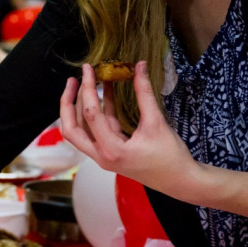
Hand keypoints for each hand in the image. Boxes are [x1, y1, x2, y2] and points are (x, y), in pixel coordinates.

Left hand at [60, 61, 205, 201]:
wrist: (180, 180)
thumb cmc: (170, 157)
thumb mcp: (156, 122)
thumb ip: (144, 93)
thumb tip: (139, 66)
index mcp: (111, 151)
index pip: (90, 115)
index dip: (87, 88)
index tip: (88, 69)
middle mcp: (101, 156)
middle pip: (71, 129)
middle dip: (68, 103)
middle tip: (74, 79)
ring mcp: (103, 156)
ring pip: (80, 131)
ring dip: (80, 107)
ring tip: (87, 82)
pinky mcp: (109, 153)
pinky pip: (96, 131)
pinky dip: (97, 112)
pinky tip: (104, 93)